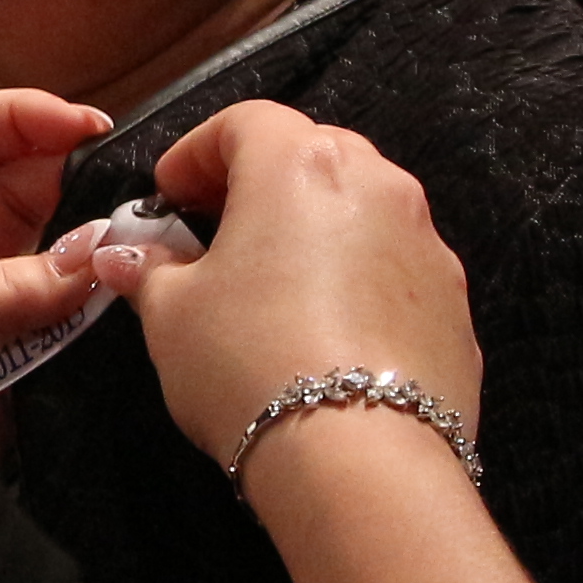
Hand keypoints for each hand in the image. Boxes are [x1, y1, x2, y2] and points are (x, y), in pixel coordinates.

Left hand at [0, 86, 110, 404]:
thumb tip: (88, 260)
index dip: (19, 117)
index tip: (82, 123)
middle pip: (17, 189)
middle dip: (71, 179)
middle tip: (124, 187)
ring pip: (49, 258)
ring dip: (88, 251)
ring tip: (128, 249)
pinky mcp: (2, 367)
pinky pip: (58, 326)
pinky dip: (90, 315)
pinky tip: (118, 304)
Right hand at [124, 101, 478, 472]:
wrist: (363, 460)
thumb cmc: (249, 363)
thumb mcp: (172, 318)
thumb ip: (150, 272)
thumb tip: (126, 256)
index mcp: (301, 165)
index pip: (245, 122)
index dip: (198, 151)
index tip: (169, 195)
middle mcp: (377, 184)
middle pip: (313, 152)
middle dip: (262, 180)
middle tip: (219, 228)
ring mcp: (428, 242)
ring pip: (363, 209)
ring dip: (317, 228)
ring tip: (276, 283)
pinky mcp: (456, 303)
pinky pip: (396, 269)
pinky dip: (359, 279)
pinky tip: (329, 333)